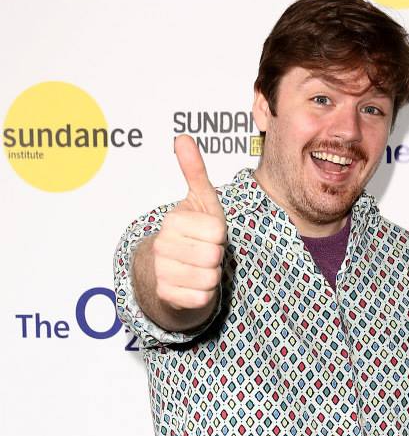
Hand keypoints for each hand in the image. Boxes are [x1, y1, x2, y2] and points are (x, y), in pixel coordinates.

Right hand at [152, 135, 226, 312]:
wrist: (169, 274)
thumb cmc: (193, 235)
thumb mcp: (200, 202)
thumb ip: (195, 171)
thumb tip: (183, 137)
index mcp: (172, 220)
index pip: (217, 231)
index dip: (219, 235)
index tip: (208, 234)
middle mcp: (162, 245)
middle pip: (214, 255)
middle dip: (216, 257)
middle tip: (205, 253)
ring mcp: (161, 271)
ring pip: (210, 277)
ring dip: (211, 276)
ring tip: (199, 269)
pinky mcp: (166, 296)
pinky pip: (202, 297)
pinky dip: (204, 295)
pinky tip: (193, 286)